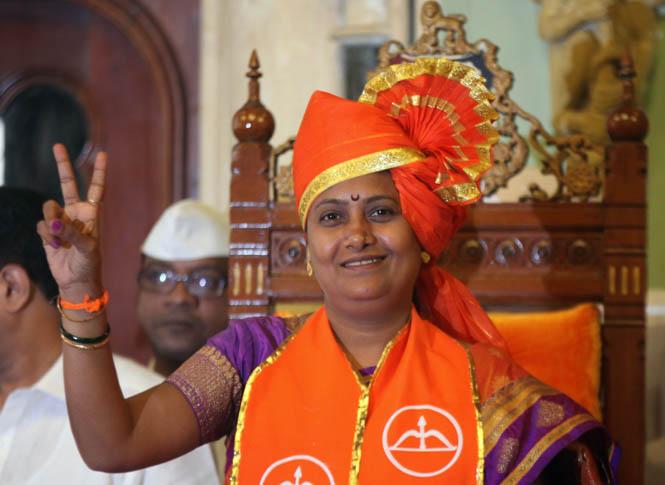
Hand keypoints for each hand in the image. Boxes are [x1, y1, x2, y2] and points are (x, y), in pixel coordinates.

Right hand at [37, 144, 106, 296]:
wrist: (75, 280)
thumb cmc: (89, 263)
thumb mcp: (87, 248)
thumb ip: (71, 233)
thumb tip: (53, 222)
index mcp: (92, 214)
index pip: (96, 189)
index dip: (99, 172)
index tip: (103, 154)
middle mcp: (76, 213)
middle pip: (67, 184)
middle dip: (63, 165)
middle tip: (57, 145)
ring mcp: (60, 220)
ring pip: (48, 207)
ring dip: (51, 222)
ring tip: (59, 240)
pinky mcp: (48, 230)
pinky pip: (42, 224)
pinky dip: (46, 235)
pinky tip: (54, 246)